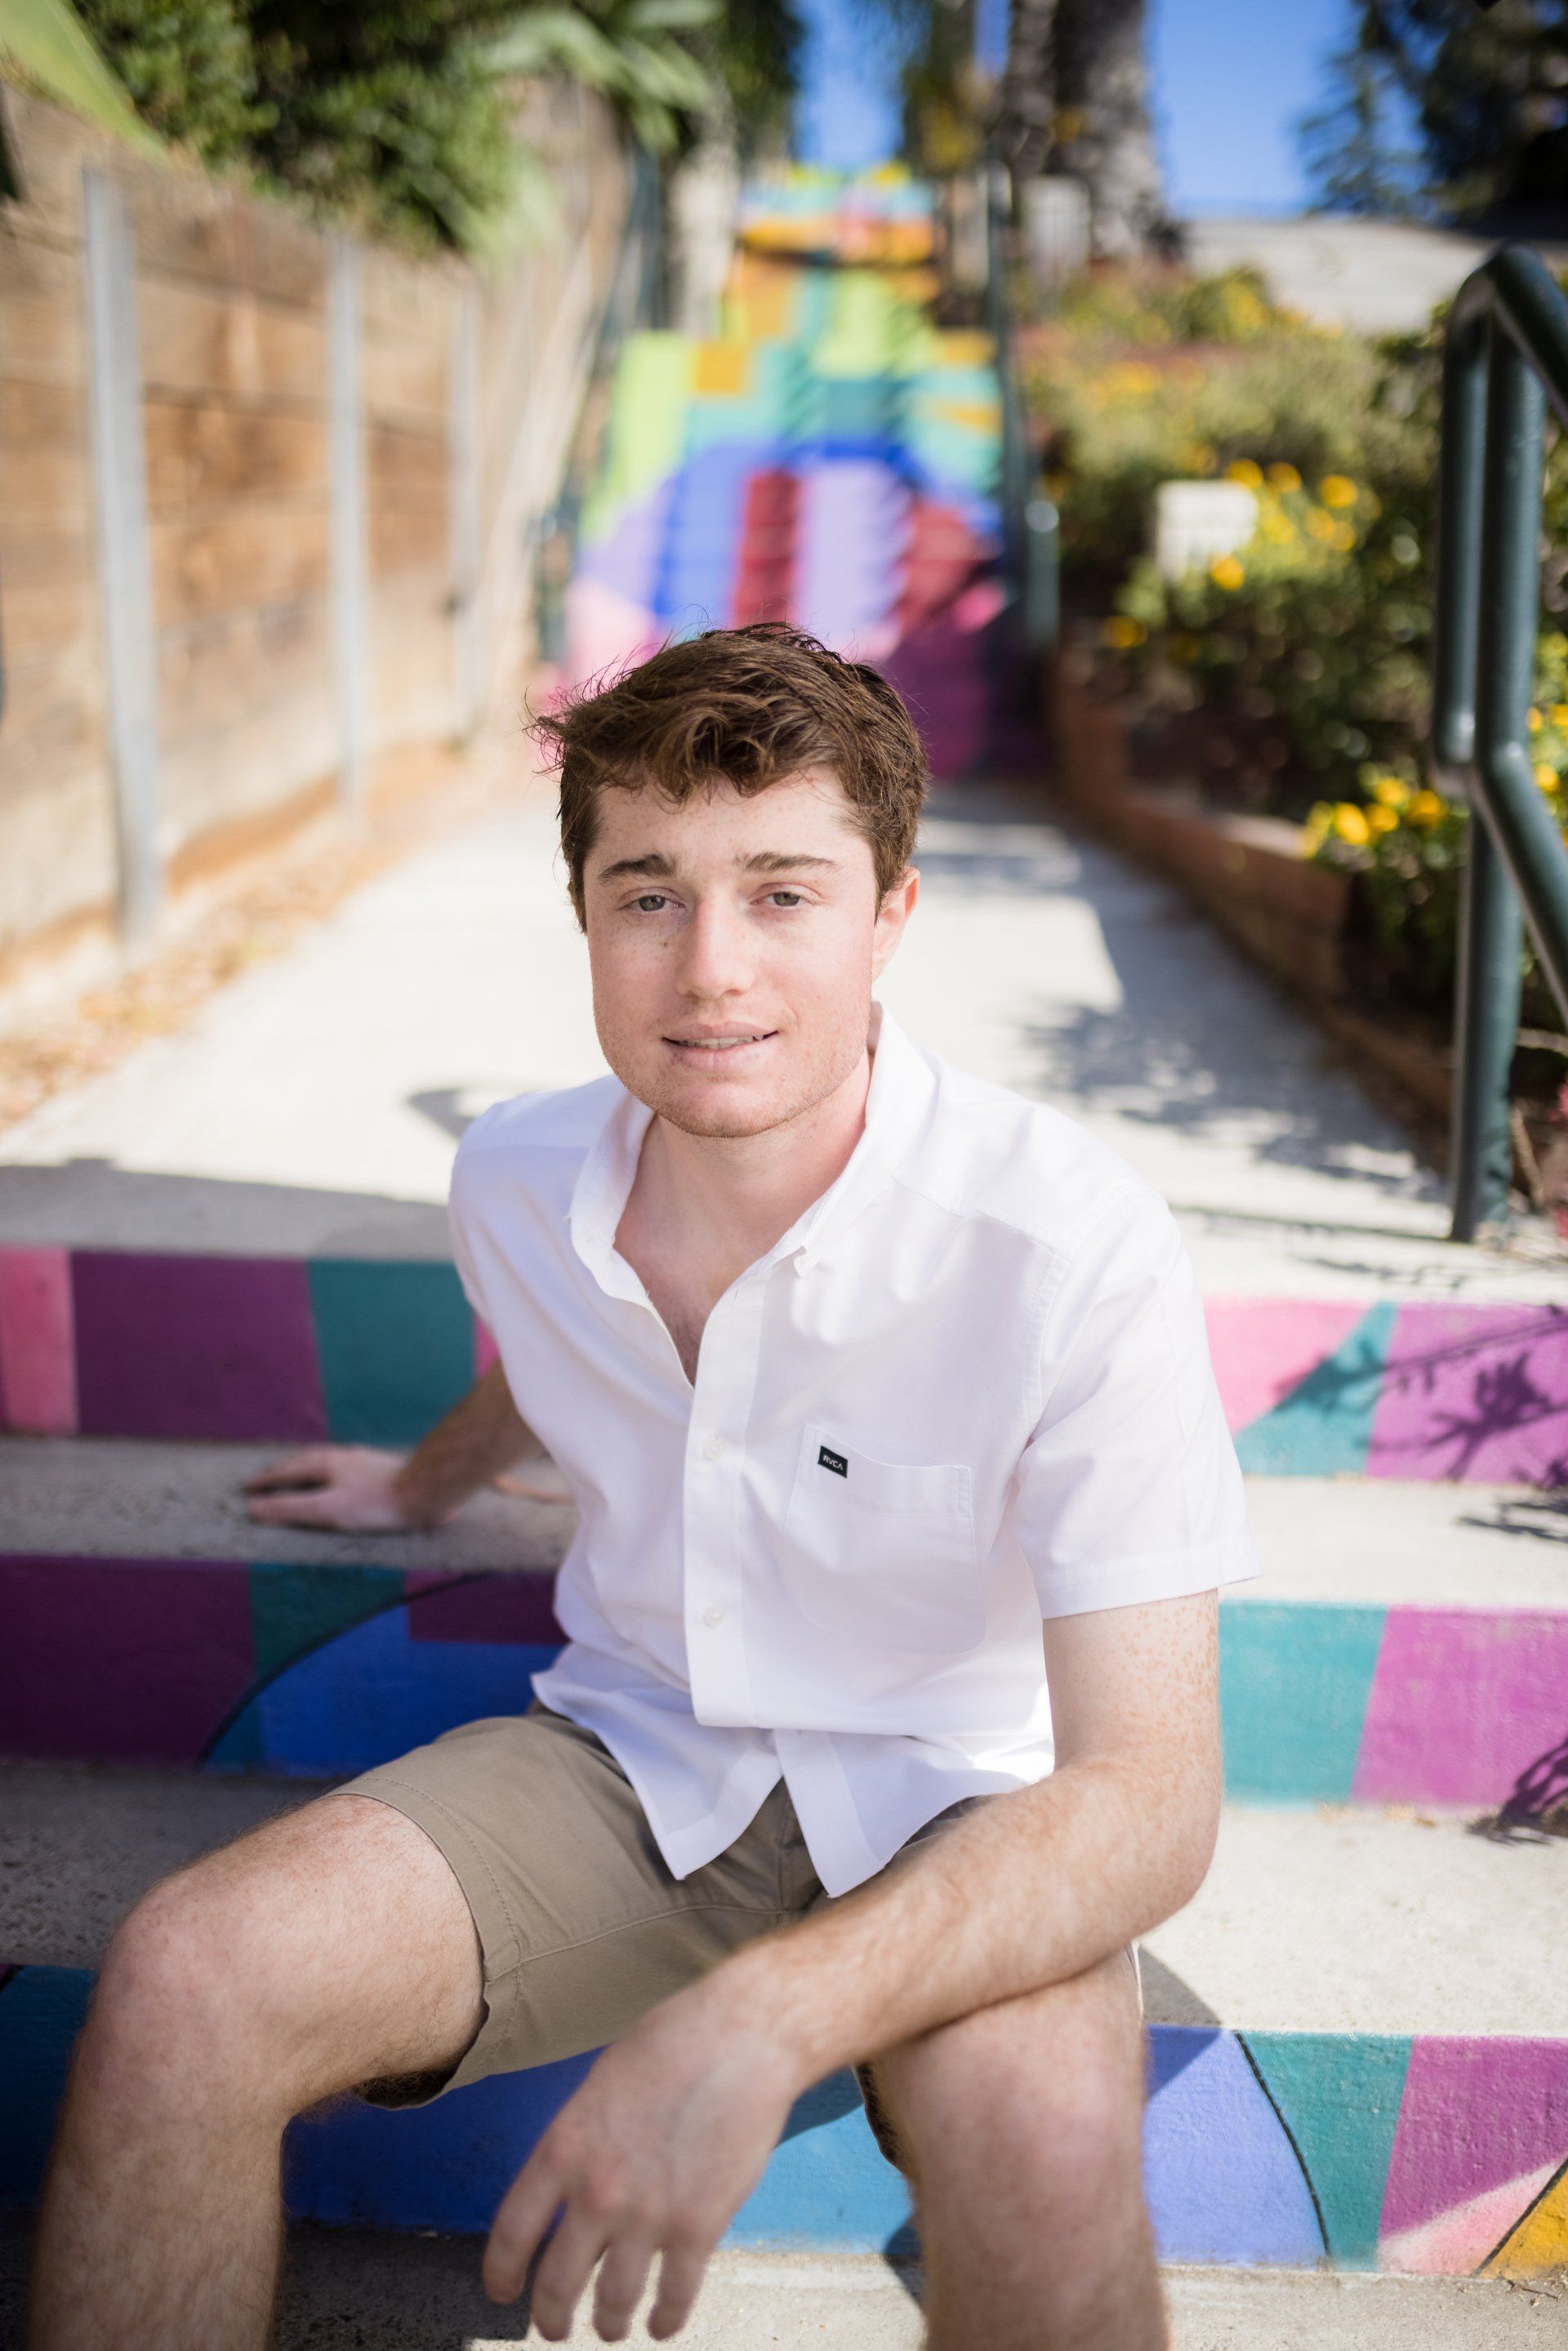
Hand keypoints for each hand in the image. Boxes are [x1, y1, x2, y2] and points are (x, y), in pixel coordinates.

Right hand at [243, 1446, 429, 1531]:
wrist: (425, 1491)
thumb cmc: (375, 1504)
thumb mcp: (327, 1510)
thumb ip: (290, 1509)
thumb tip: (253, 1510)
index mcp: (326, 1464)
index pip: (286, 1472)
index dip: (265, 1482)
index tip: (248, 1487)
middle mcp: (343, 1457)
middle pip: (305, 1460)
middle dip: (283, 1469)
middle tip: (267, 1474)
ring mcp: (363, 1461)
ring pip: (327, 1461)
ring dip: (307, 1466)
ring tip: (300, 1470)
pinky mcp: (382, 1470)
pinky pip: (347, 1466)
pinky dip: (332, 1470)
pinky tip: (343, 1477)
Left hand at [483, 1981, 799, 2340]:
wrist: (740, 2038)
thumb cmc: (672, 2044)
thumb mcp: (600, 2085)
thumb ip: (580, 2141)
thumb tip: (571, 2182)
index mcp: (563, 2149)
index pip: (512, 2233)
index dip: (501, 2273)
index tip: (503, 2293)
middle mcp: (595, 2193)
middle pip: (557, 2283)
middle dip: (552, 2317)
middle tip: (555, 2328)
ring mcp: (647, 2217)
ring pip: (613, 2301)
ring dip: (608, 2324)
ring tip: (610, 2328)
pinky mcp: (698, 2229)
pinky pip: (673, 2296)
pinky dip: (665, 2320)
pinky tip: (662, 2325)